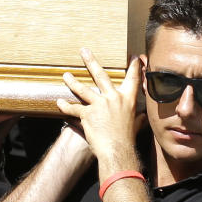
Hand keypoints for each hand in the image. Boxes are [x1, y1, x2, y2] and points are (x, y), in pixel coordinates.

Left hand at [56, 49, 143, 172]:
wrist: (117, 150)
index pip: (133, 79)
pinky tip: (59, 102)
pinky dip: (65, 106)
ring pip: (82, 89)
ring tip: (66, 75)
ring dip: (72, 81)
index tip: (134, 57)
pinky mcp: (88, 114)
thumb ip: (138, 117)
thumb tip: (142, 116)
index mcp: (128, 100)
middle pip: (100, 75)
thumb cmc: (127, 139)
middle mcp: (113, 98)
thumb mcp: (136, 124)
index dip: (134, 67)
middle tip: (84, 51)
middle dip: (91, 61)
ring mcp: (99, 105)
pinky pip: (73, 108)